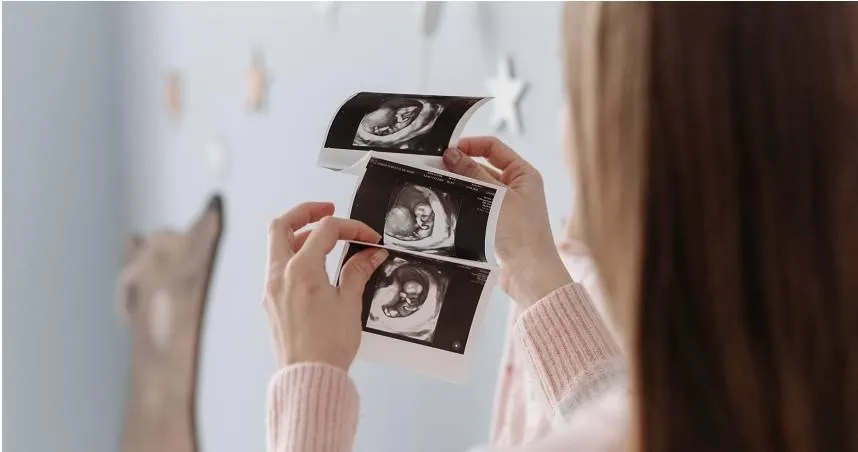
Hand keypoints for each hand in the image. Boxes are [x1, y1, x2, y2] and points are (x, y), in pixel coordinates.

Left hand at [263, 202, 388, 370]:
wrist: (309, 377)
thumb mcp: (349, 303)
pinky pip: (277, 267)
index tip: (368, 237)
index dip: (351, 228)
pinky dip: (294, 257)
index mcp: (301, 270)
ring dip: (299, 235)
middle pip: (282, 225)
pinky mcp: (270, 302)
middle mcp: (280, 275)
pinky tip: (314, 267)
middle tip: (327, 210)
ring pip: (276, 246)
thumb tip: (369, 254)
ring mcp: (271, 288)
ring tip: (323, 240)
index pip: (325, 230)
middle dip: (305, 212)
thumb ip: (357, 272)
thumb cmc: (327, 347)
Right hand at [443, 137, 571, 306]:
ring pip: (477, 187)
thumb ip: (472, 174)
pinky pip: (476, 206)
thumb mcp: (495, 197)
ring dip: (460, 185)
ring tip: (438, 184)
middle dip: (461, 166)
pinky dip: (463, 202)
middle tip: (436, 167)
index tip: (448, 150)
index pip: (494, 147)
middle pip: (483, 166)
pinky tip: (448, 203)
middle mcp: (516, 187)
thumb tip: (452, 154)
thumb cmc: (522, 234)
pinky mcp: (496, 224)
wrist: (530, 273)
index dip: (470, 145)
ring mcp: (506, 206)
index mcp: (524, 174)